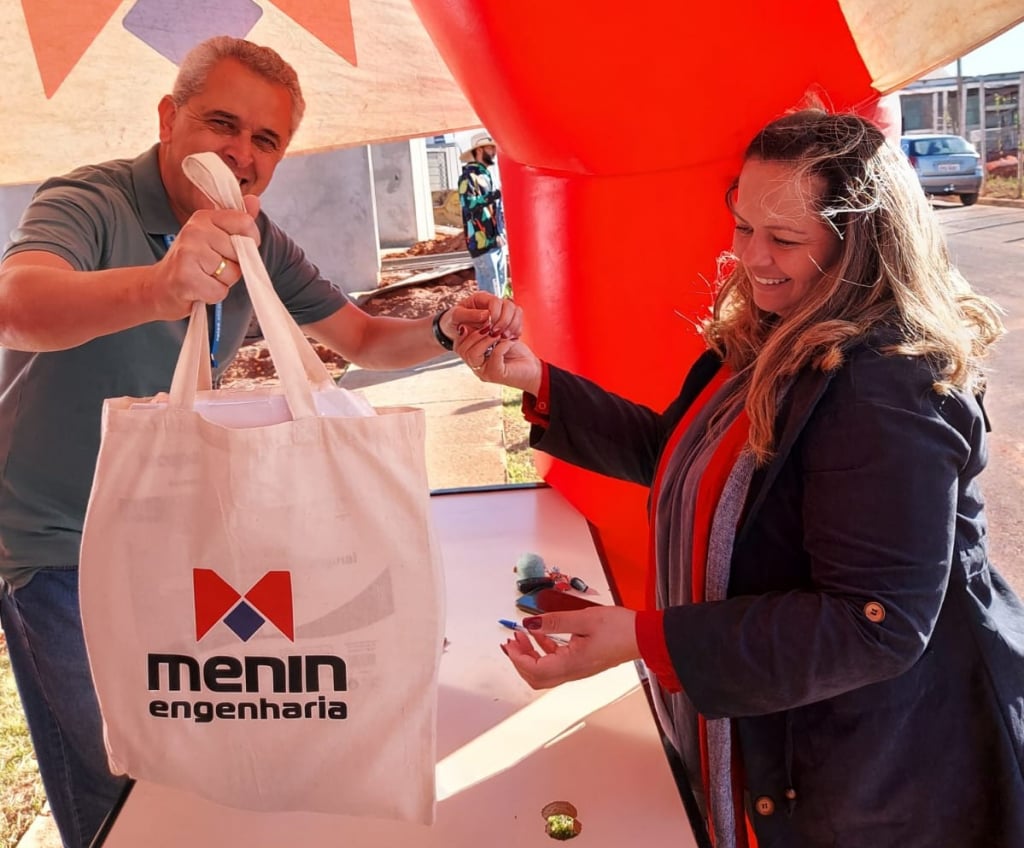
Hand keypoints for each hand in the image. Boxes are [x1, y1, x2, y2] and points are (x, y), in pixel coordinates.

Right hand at [144, 195, 261, 319]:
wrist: (159, 286)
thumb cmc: (193, 263)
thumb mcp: (214, 237)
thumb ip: (236, 222)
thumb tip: (254, 200)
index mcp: (204, 217)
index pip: (245, 223)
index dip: (250, 241)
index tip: (236, 250)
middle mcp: (195, 230)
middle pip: (241, 253)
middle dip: (234, 267)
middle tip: (212, 268)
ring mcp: (189, 252)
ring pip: (232, 274)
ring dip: (223, 282)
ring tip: (204, 277)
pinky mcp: (185, 277)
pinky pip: (219, 291)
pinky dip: (212, 295)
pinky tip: (198, 289)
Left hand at [444, 290, 520, 339]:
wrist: (453, 329)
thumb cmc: (453, 320)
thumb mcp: (456, 316)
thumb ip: (469, 315)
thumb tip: (486, 315)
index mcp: (482, 298)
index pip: (496, 301)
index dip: (496, 313)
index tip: (490, 327)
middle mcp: (494, 303)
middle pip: (509, 306)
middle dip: (506, 321)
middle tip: (498, 334)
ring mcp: (501, 312)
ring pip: (516, 313)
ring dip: (513, 326)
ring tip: (505, 338)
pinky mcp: (505, 322)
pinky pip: (517, 323)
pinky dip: (516, 330)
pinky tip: (510, 339)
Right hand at [455, 329, 542, 393]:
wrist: (533, 370)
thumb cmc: (515, 353)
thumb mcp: (498, 338)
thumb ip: (487, 331)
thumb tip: (480, 317)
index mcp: (474, 358)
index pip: (458, 345)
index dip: (466, 332)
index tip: (481, 322)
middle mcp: (476, 367)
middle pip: (462, 350)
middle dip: (477, 334)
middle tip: (492, 327)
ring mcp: (484, 372)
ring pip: (473, 354)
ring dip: (487, 339)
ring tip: (500, 334)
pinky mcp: (496, 375)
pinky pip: (494, 357)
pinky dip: (502, 345)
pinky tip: (510, 342)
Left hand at [501, 606, 639, 688]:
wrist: (644, 636)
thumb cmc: (620, 629)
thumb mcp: (584, 618)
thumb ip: (554, 621)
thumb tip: (529, 624)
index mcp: (571, 664)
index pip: (534, 670)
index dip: (518, 658)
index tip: (511, 641)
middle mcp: (572, 672)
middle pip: (535, 677)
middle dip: (520, 659)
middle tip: (513, 639)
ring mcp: (577, 669)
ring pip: (544, 671)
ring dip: (530, 655)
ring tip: (522, 635)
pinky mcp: (582, 663)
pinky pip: (555, 663)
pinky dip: (543, 651)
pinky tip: (541, 635)